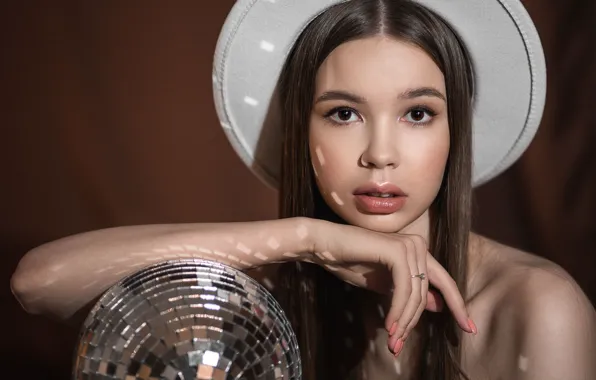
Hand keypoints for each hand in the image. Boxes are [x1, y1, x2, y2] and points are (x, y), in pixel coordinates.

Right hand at [306, 219, 474, 353]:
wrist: (324, 245)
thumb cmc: (350, 262)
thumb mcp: (384, 284)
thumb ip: (409, 293)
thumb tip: (437, 306)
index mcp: (418, 251)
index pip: (444, 282)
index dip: (458, 306)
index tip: (469, 329)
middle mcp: (418, 245)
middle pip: (426, 293)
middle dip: (413, 322)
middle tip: (398, 346)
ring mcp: (410, 245)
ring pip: (416, 294)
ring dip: (403, 321)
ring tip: (392, 341)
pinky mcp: (398, 250)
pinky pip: (404, 288)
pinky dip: (397, 310)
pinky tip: (389, 326)